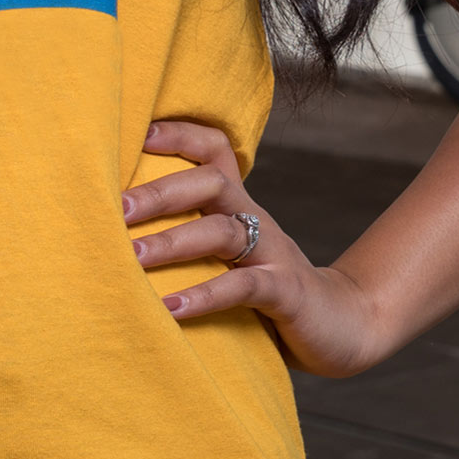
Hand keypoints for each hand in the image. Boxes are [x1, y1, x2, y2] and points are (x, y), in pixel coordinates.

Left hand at [123, 119, 394, 377]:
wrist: (344, 324)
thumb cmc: (269, 291)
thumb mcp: (231, 256)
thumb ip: (189, 241)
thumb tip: (115, 235)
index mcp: (239, 206)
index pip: (214, 150)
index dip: (178, 134)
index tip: (134, 133)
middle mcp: (256, 220)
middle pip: (211, 183)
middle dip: (159, 193)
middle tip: (115, 210)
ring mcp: (274, 254)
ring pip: (222, 233)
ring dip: (173, 243)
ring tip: (131, 259)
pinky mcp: (286, 292)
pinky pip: (244, 286)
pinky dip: (205, 295)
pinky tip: (170, 308)